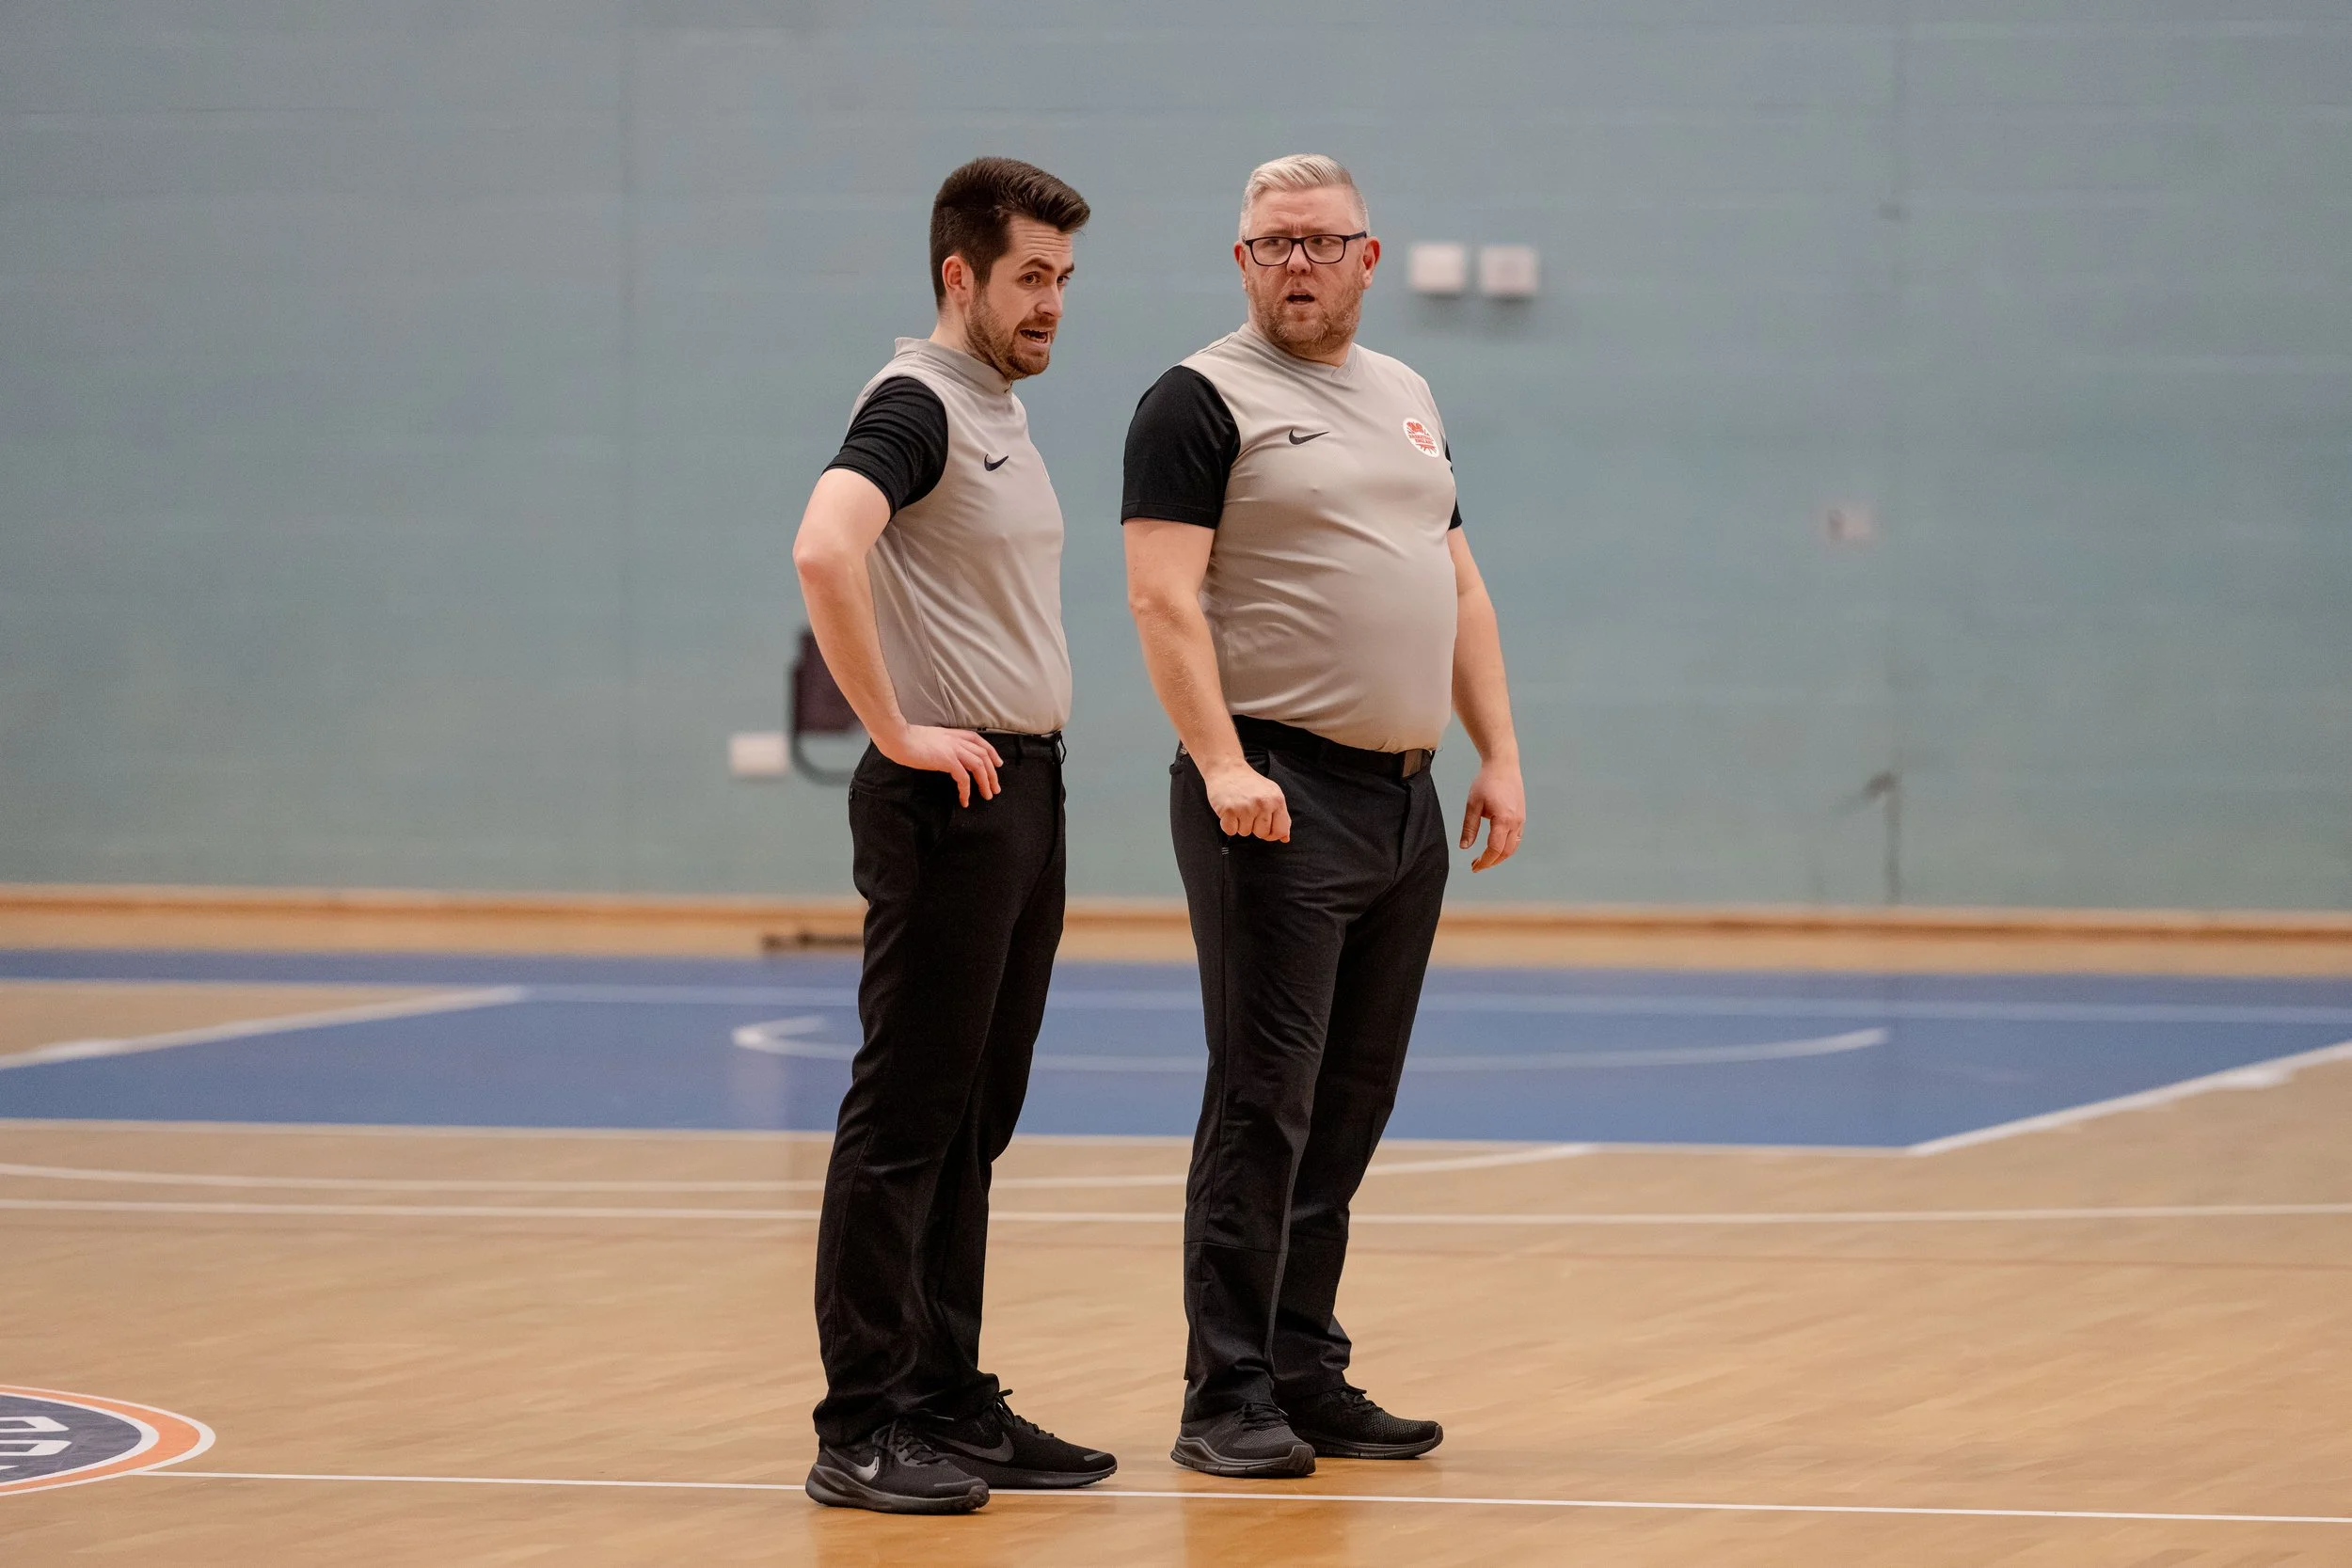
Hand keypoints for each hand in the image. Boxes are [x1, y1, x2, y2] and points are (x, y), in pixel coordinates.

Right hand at [877, 725, 1002, 805]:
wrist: (899, 738)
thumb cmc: (909, 740)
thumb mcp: (931, 738)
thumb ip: (942, 744)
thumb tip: (945, 755)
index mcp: (953, 734)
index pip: (980, 741)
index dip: (992, 753)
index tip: (998, 764)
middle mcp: (957, 740)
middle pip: (984, 755)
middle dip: (993, 773)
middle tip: (995, 787)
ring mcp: (953, 749)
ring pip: (979, 766)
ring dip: (986, 782)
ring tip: (987, 795)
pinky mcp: (947, 760)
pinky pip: (964, 778)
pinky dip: (967, 790)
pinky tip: (965, 799)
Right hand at [1202, 757, 1289, 841]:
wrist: (1227, 769)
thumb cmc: (1249, 783)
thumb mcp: (1271, 794)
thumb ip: (1281, 816)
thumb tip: (1285, 838)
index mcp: (1276, 800)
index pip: (1280, 831)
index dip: (1272, 834)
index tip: (1264, 827)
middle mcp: (1263, 803)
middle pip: (1262, 834)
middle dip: (1254, 826)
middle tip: (1248, 810)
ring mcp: (1246, 807)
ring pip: (1245, 833)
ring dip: (1240, 824)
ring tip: (1238, 807)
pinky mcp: (1229, 810)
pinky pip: (1230, 831)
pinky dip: (1227, 824)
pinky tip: (1229, 810)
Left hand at [1459, 759, 1524, 870]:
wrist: (1503, 765)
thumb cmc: (1487, 781)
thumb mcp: (1473, 804)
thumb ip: (1469, 827)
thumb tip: (1464, 846)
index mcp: (1503, 820)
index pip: (1495, 849)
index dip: (1485, 861)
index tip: (1474, 867)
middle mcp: (1516, 822)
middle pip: (1506, 852)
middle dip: (1492, 862)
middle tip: (1477, 865)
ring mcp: (1521, 820)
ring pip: (1513, 847)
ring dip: (1500, 856)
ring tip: (1485, 858)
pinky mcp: (1522, 816)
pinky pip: (1517, 838)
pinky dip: (1507, 847)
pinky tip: (1496, 846)